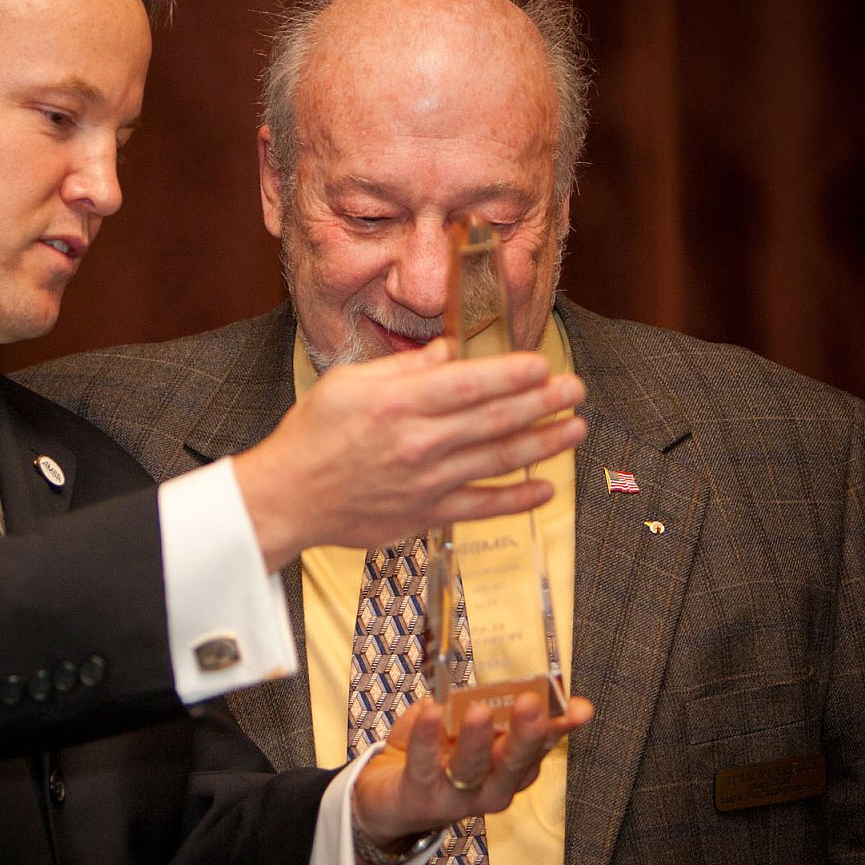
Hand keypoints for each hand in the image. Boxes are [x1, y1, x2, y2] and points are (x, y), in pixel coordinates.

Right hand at [232, 339, 586, 571]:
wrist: (288, 496)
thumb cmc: (313, 434)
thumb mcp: (349, 382)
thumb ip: (404, 366)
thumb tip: (450, 350)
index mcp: (398, 403)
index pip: (470, 384)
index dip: (513, 374)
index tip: (543, 364)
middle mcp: (418, 442)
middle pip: (494, 419)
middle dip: (543, 402)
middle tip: (575, 389)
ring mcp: (426, 482)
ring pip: (498, 460)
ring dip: (543, 444)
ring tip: (575, 428)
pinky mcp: (426, 514)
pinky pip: (482, 508)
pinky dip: (517, 500)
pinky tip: (545, 488)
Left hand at [351, 691, 593, 864]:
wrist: (385, 800)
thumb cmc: (434, 756)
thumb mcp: (463, 729)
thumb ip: (483, 707)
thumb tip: (497, 684)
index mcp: (507, 768)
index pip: (540, 746)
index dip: (560, 727)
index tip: (580, 708)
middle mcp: (490, 788)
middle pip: (514, 763)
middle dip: (526, 734)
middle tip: (532, 704)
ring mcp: (456, 798)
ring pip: (472, 769)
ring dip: (476, 740)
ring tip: (479, 711)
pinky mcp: (420, 797)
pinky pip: (424, 766)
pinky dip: (427, 739)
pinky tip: (431, 712)